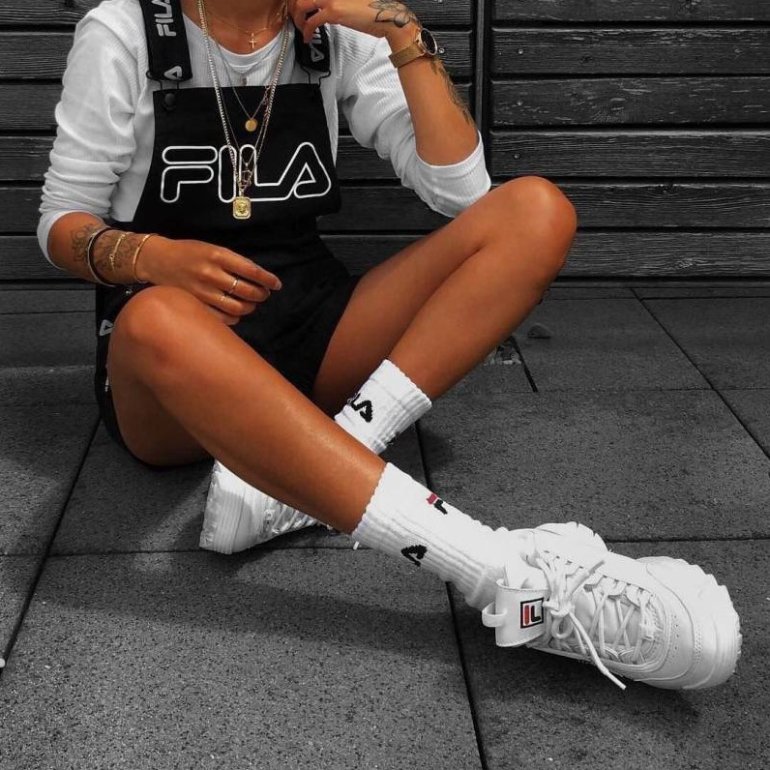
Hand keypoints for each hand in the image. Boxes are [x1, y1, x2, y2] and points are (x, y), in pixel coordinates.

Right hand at [136, 236, 281, 325]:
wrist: (157, 260)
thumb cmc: (189, 252)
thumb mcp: (212, 248)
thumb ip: (233, 261)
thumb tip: (259, 277)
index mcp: (218, 255)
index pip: (251, 270)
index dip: (268, 279)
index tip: (276, 284)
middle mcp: (211, 273)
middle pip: (247, 291)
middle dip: (261, 295)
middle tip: (263, 295)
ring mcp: (202, 291)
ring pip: (236, 307)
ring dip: (249, 307)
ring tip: (250, 304)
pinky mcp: (195, 304)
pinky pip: (222, 317)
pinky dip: (234, 317)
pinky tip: (236, 313)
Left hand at [288, 0, 419, 42]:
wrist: (386, 16)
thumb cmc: (371, 10)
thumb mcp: (349, 1)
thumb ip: (335, 2)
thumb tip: (322, 9)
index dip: (298, 2)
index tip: (300, 12)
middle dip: (294, 9)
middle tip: (298, 20)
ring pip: (301, 5)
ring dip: (298, 19)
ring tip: (302, 29)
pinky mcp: (334, 11)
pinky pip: (311, 21)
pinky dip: (306, 31)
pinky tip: (308, 37)